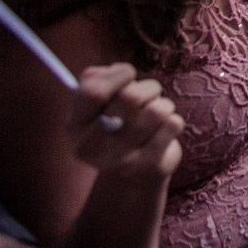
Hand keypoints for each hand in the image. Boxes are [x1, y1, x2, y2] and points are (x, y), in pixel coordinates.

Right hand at [67, 64, 183, 181]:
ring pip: (156, 110)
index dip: (116, 75)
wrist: (131, 176)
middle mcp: (92, 146)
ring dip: (163, 104)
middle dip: (148, 87)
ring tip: (158, 111)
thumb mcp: (98, 105)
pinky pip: (172, 124)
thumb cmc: (117, 126)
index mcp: (74, 126)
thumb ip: (96, 81)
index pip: (93, 92)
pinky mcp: (148, 166)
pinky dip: (173, 120)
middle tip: (151, 92)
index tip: (129, 72)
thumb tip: (103, 70)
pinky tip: (164, 130)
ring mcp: (120, 160)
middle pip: (130, 98)